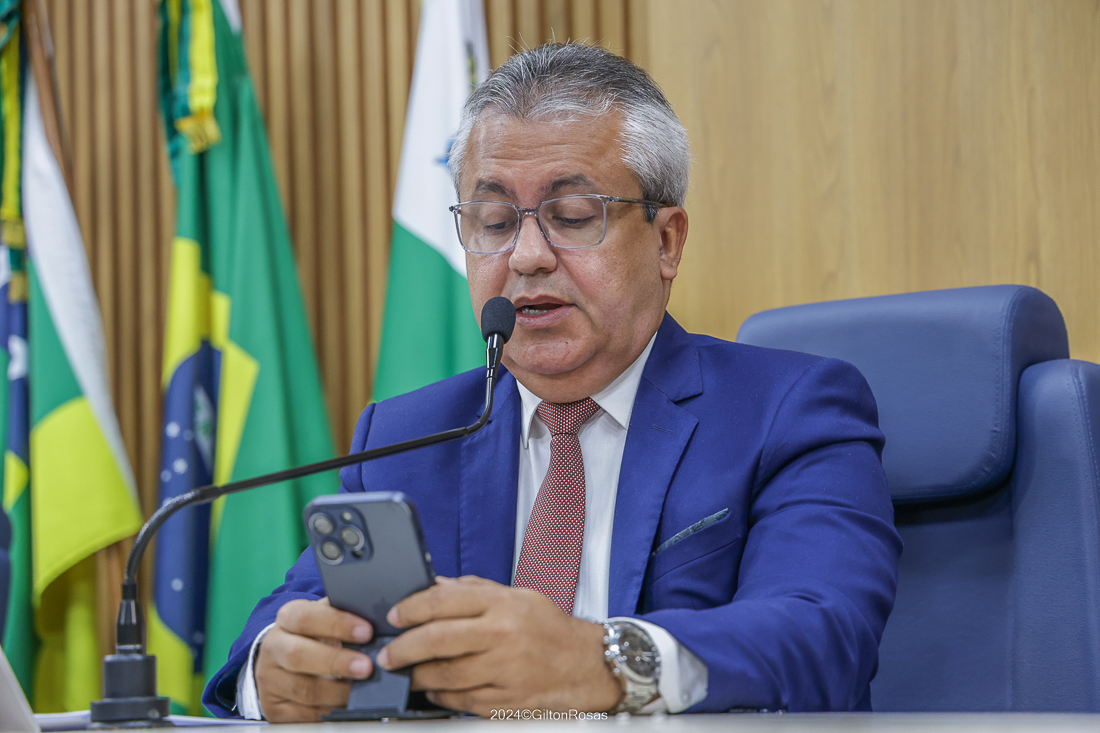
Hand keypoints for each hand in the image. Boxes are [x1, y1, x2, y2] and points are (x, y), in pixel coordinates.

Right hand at [254, 597, 373, 721]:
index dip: (337, 624)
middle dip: (336, 662)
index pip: (307, 617)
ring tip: (360, 690)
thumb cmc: (311, 635)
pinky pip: (303, 713)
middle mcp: (275, 647)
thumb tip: (377, 618)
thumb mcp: (323, 617)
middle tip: (366, 667)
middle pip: (299, 655)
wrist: (280, 662)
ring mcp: (271, 679)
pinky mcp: (275, 707)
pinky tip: (345, 705)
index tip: (366, 632)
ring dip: (336, 692)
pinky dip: (329, 710)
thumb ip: (343, 615)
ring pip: (303, 689)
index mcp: (288, 619)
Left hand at [376, 576, 622, 714]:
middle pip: (437, 640)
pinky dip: (442, 696)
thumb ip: (473, 590)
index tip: (395, 617)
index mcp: (502, 604)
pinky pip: (461, 701)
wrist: (586, 665)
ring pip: (445, 676)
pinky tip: (436, 689)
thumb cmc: (549, 628)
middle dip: (403, 649)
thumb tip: (433, 586)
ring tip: (409, 673)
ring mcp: (504, 670)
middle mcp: (502, 635)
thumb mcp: (515, 596)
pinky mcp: (506, 700)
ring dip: (419, 676)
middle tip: (388, 654)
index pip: (443, 600)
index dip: (410, 609)